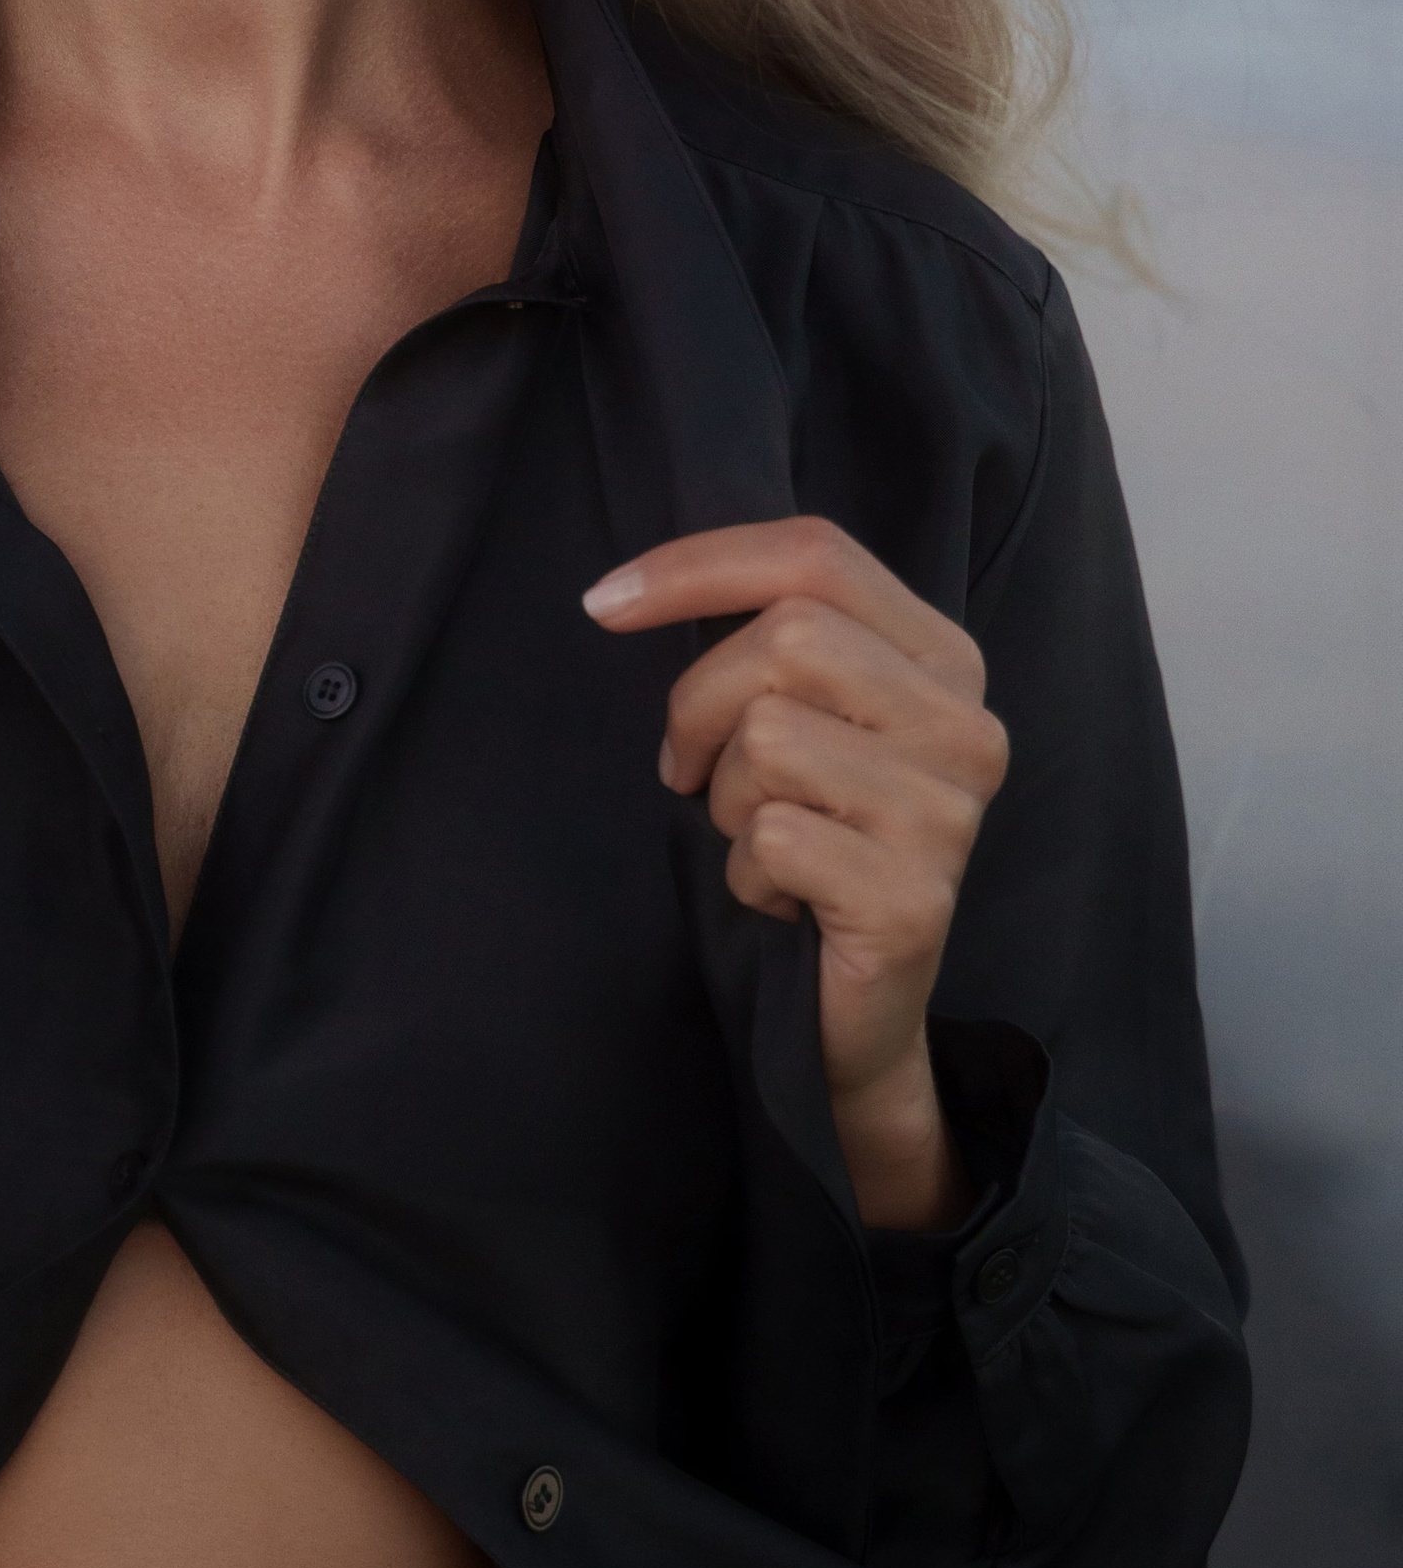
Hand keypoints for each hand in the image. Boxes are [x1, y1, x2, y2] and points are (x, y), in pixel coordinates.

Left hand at [583, 517, 1006, 1229]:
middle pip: (787, 638)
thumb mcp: (797, 716)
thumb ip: (764, 641)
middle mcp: (965, 724)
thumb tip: (623, 592)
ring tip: (761, 842)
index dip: (700, 565)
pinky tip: (781, 899)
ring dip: (726, 799)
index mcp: (942, 659)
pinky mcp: (913, 899)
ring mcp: (948, 813)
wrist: (855, 1013)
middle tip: (693, 772)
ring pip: (769, 737)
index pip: (817, 554)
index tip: (602, 603)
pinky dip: (744, 873)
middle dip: (700, 704)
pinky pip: (770, 838)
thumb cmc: (809, 840)